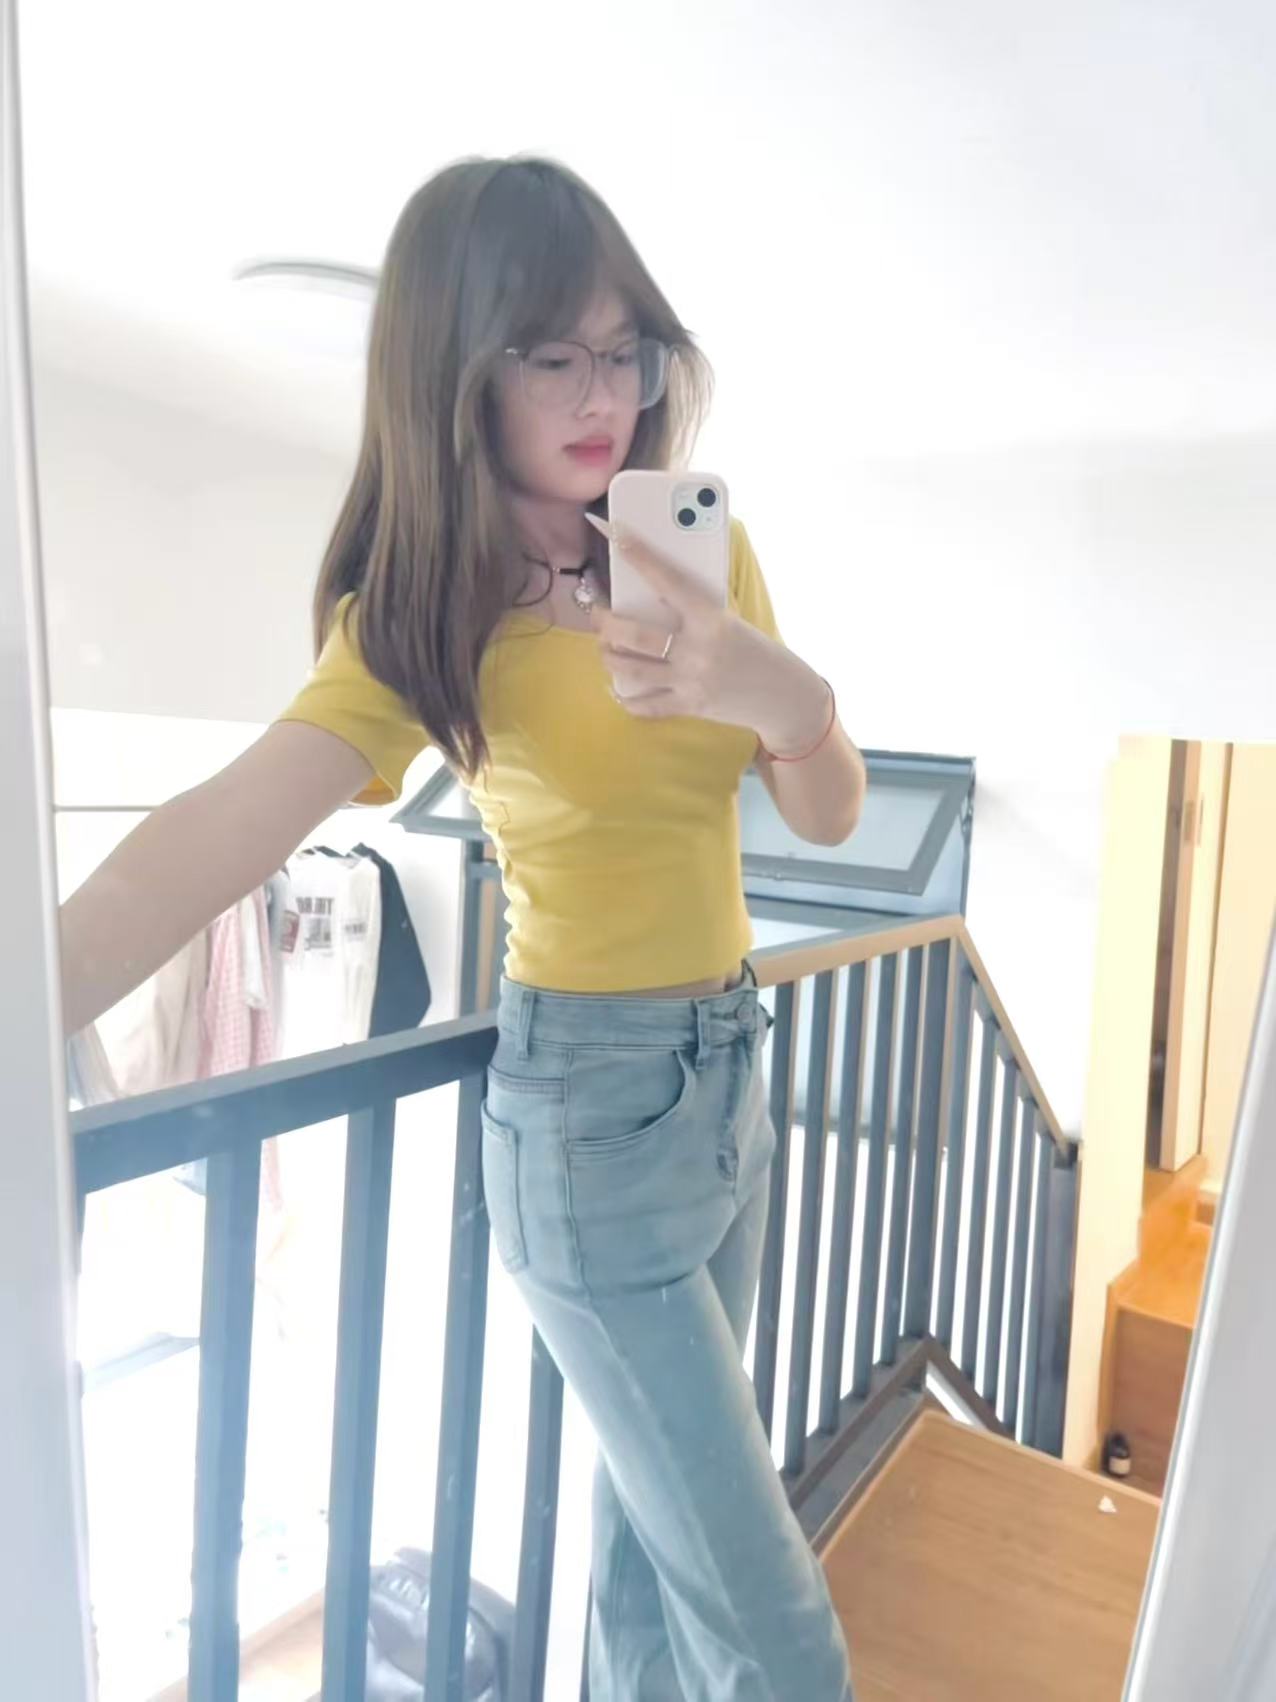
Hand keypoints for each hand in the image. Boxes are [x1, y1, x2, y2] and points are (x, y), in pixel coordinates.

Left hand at [587, 519, 830, 751]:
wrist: (782, 695)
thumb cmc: (754, 651)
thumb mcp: (730, 622)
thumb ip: (696, 612)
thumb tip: (655, 595)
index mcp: (711, 618)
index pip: (668, 581)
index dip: (641, 558)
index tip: (618, 537)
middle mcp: (698, 649)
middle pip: (635, 634)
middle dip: (606, 623)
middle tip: (597, 614)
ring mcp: (691, 680)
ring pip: (632, 668)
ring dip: (609, 656)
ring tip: (605, 647)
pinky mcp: (690, 706)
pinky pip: (646, 706)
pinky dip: (627, 698)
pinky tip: (619, 688)